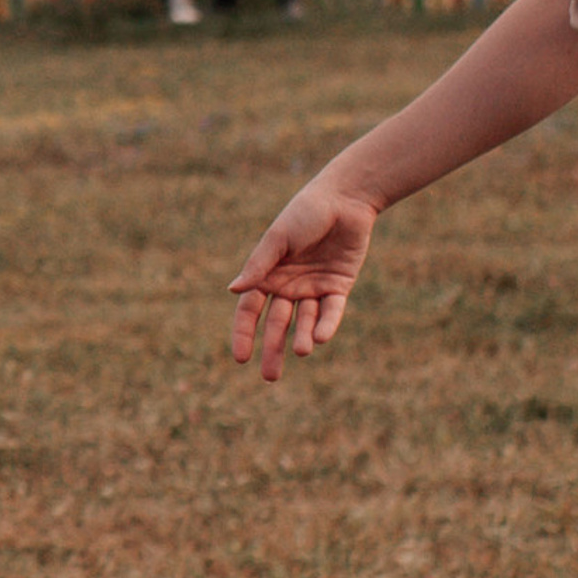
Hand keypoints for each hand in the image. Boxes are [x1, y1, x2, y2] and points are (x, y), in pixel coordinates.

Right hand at [227, 178, 378, 379]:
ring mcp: (312, 288)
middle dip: (273, 349)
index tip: (240, 357)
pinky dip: (325, 325)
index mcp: (266, 274)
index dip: (243, 333)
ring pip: (303, 321)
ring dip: (301, 338)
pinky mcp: (337, 287)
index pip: (250, 310)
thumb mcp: (278, 238)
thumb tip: (233, 290)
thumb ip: (258, 265)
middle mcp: (287, 286)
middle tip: (270, 377)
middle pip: (276, 324)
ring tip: (301, 351)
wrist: (344, 200)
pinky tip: (320, 338)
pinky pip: (330, 311)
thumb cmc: (305, 213)